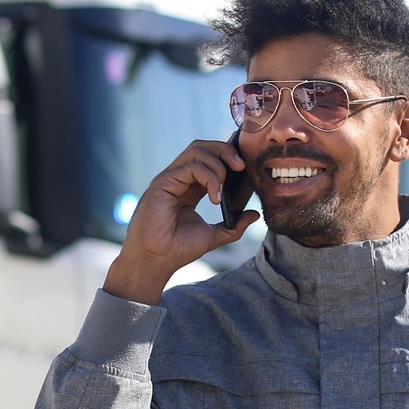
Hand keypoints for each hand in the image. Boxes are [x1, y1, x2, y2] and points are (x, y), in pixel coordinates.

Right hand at [102, 139, 256, 304]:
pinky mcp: (163, 183)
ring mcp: (169, 179)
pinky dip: (209, 178)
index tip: (244, 166)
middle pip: (202, 147)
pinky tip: (215, 197)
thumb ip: (233, 226)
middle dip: (224, 150)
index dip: (226, 156)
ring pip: (196, 150)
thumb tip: (254, 215)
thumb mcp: (213, 236)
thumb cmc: (176, 250)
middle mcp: (177, 179)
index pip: (208, 160)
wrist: (155, 261)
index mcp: (188, 188)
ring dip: (218, 162)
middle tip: (241, 166)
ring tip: (226, 184)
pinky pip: (191, 167)